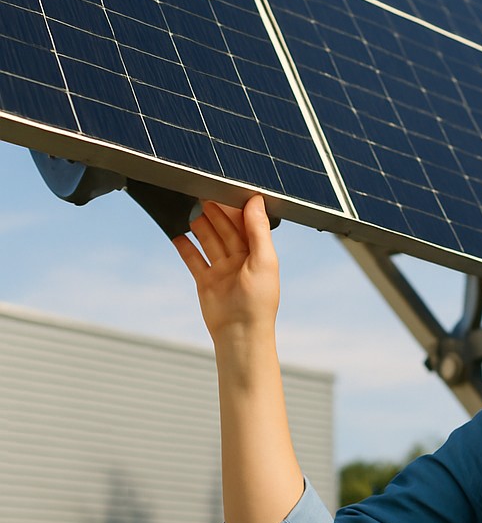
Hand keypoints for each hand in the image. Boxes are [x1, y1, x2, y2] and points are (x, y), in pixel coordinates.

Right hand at [173, 196, 279, 340]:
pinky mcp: (206, 281)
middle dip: (217, 212)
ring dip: (201, 226)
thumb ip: (258, 230)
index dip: (237, 207)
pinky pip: (194, 260)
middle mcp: (241, 259)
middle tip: (204, 192)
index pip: (247, 224)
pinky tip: (177, 235)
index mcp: (259, 252)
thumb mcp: (263, 260)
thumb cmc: (258, 301)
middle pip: (226, 229)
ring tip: (191, 209)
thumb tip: (256, 201)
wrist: (240, 334)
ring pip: (210, 241)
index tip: (227, 188)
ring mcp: (223, 270)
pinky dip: (186, 248)